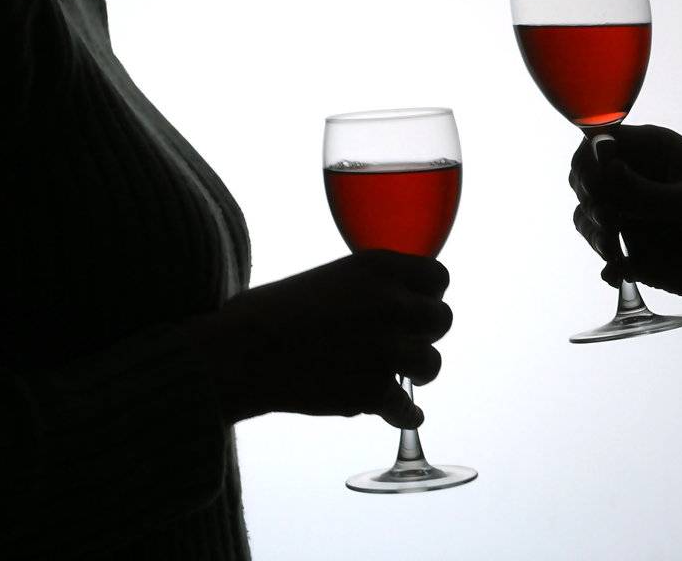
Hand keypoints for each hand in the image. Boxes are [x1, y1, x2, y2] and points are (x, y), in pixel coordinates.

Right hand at [181, 251, 451, 426]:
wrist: (239, 354)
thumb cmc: (269, 311)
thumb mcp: (329, 277)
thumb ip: (370, 286)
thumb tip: (395, 299)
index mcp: (379, 267)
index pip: (438, 278)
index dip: (428, 294)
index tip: (415, 306)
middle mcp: (392, 304)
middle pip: (442, 320)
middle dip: (424, 332)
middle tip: (404, 342)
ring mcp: (387, 349)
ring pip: (431, 364)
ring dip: (416, 371)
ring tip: (401, 375)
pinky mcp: (373, 392)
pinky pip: (408, 408)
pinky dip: (406, 414)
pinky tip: (407, 414)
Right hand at [570, 124, 681, 307]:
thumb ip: (650, 193)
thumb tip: (606, 168)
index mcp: (652, 150)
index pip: (601, 140)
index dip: (590, 159)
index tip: (596, 185)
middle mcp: (635, 177)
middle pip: (584, 176)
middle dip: (588, 197)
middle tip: (610, 221)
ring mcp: (632, 213)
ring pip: (588, 215)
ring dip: (594, 232)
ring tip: (615, 252)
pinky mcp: (634, 247)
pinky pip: (604, 251)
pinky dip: (607, 262)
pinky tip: (620, 272)